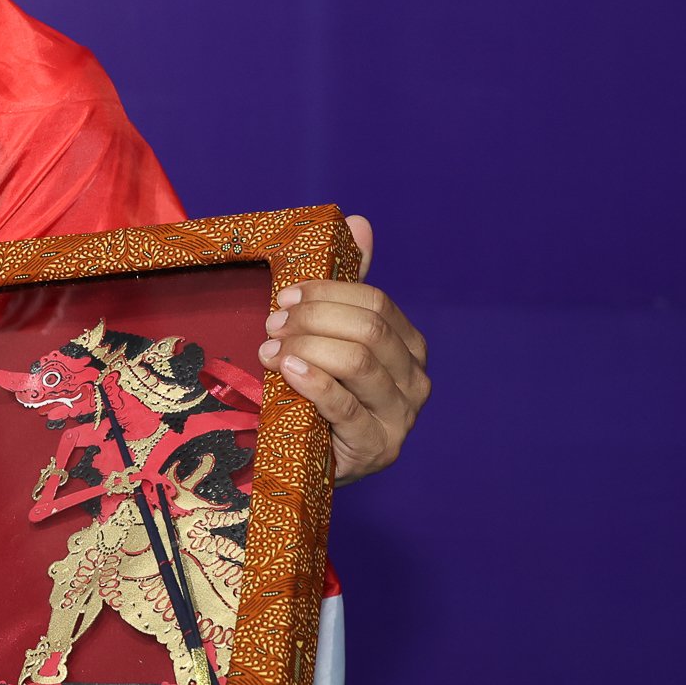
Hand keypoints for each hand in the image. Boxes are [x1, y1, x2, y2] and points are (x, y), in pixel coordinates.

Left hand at [259, 215, 428, 484]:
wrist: (314, 461)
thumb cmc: (324, 394)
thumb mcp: (333, 339)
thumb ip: (348, 287)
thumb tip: (359, 223)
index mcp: (410, 347)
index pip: (376, 303)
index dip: (328, 293)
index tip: (286, 296)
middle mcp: (415, 381)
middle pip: (369, 330)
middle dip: (313, 319)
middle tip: (272, 324)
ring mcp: (400, 417)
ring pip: (358, 362)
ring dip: (306, 347)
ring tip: (269, 350)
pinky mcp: (376, 447)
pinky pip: (344, 404)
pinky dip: (313, 381)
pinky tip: (287, 370)